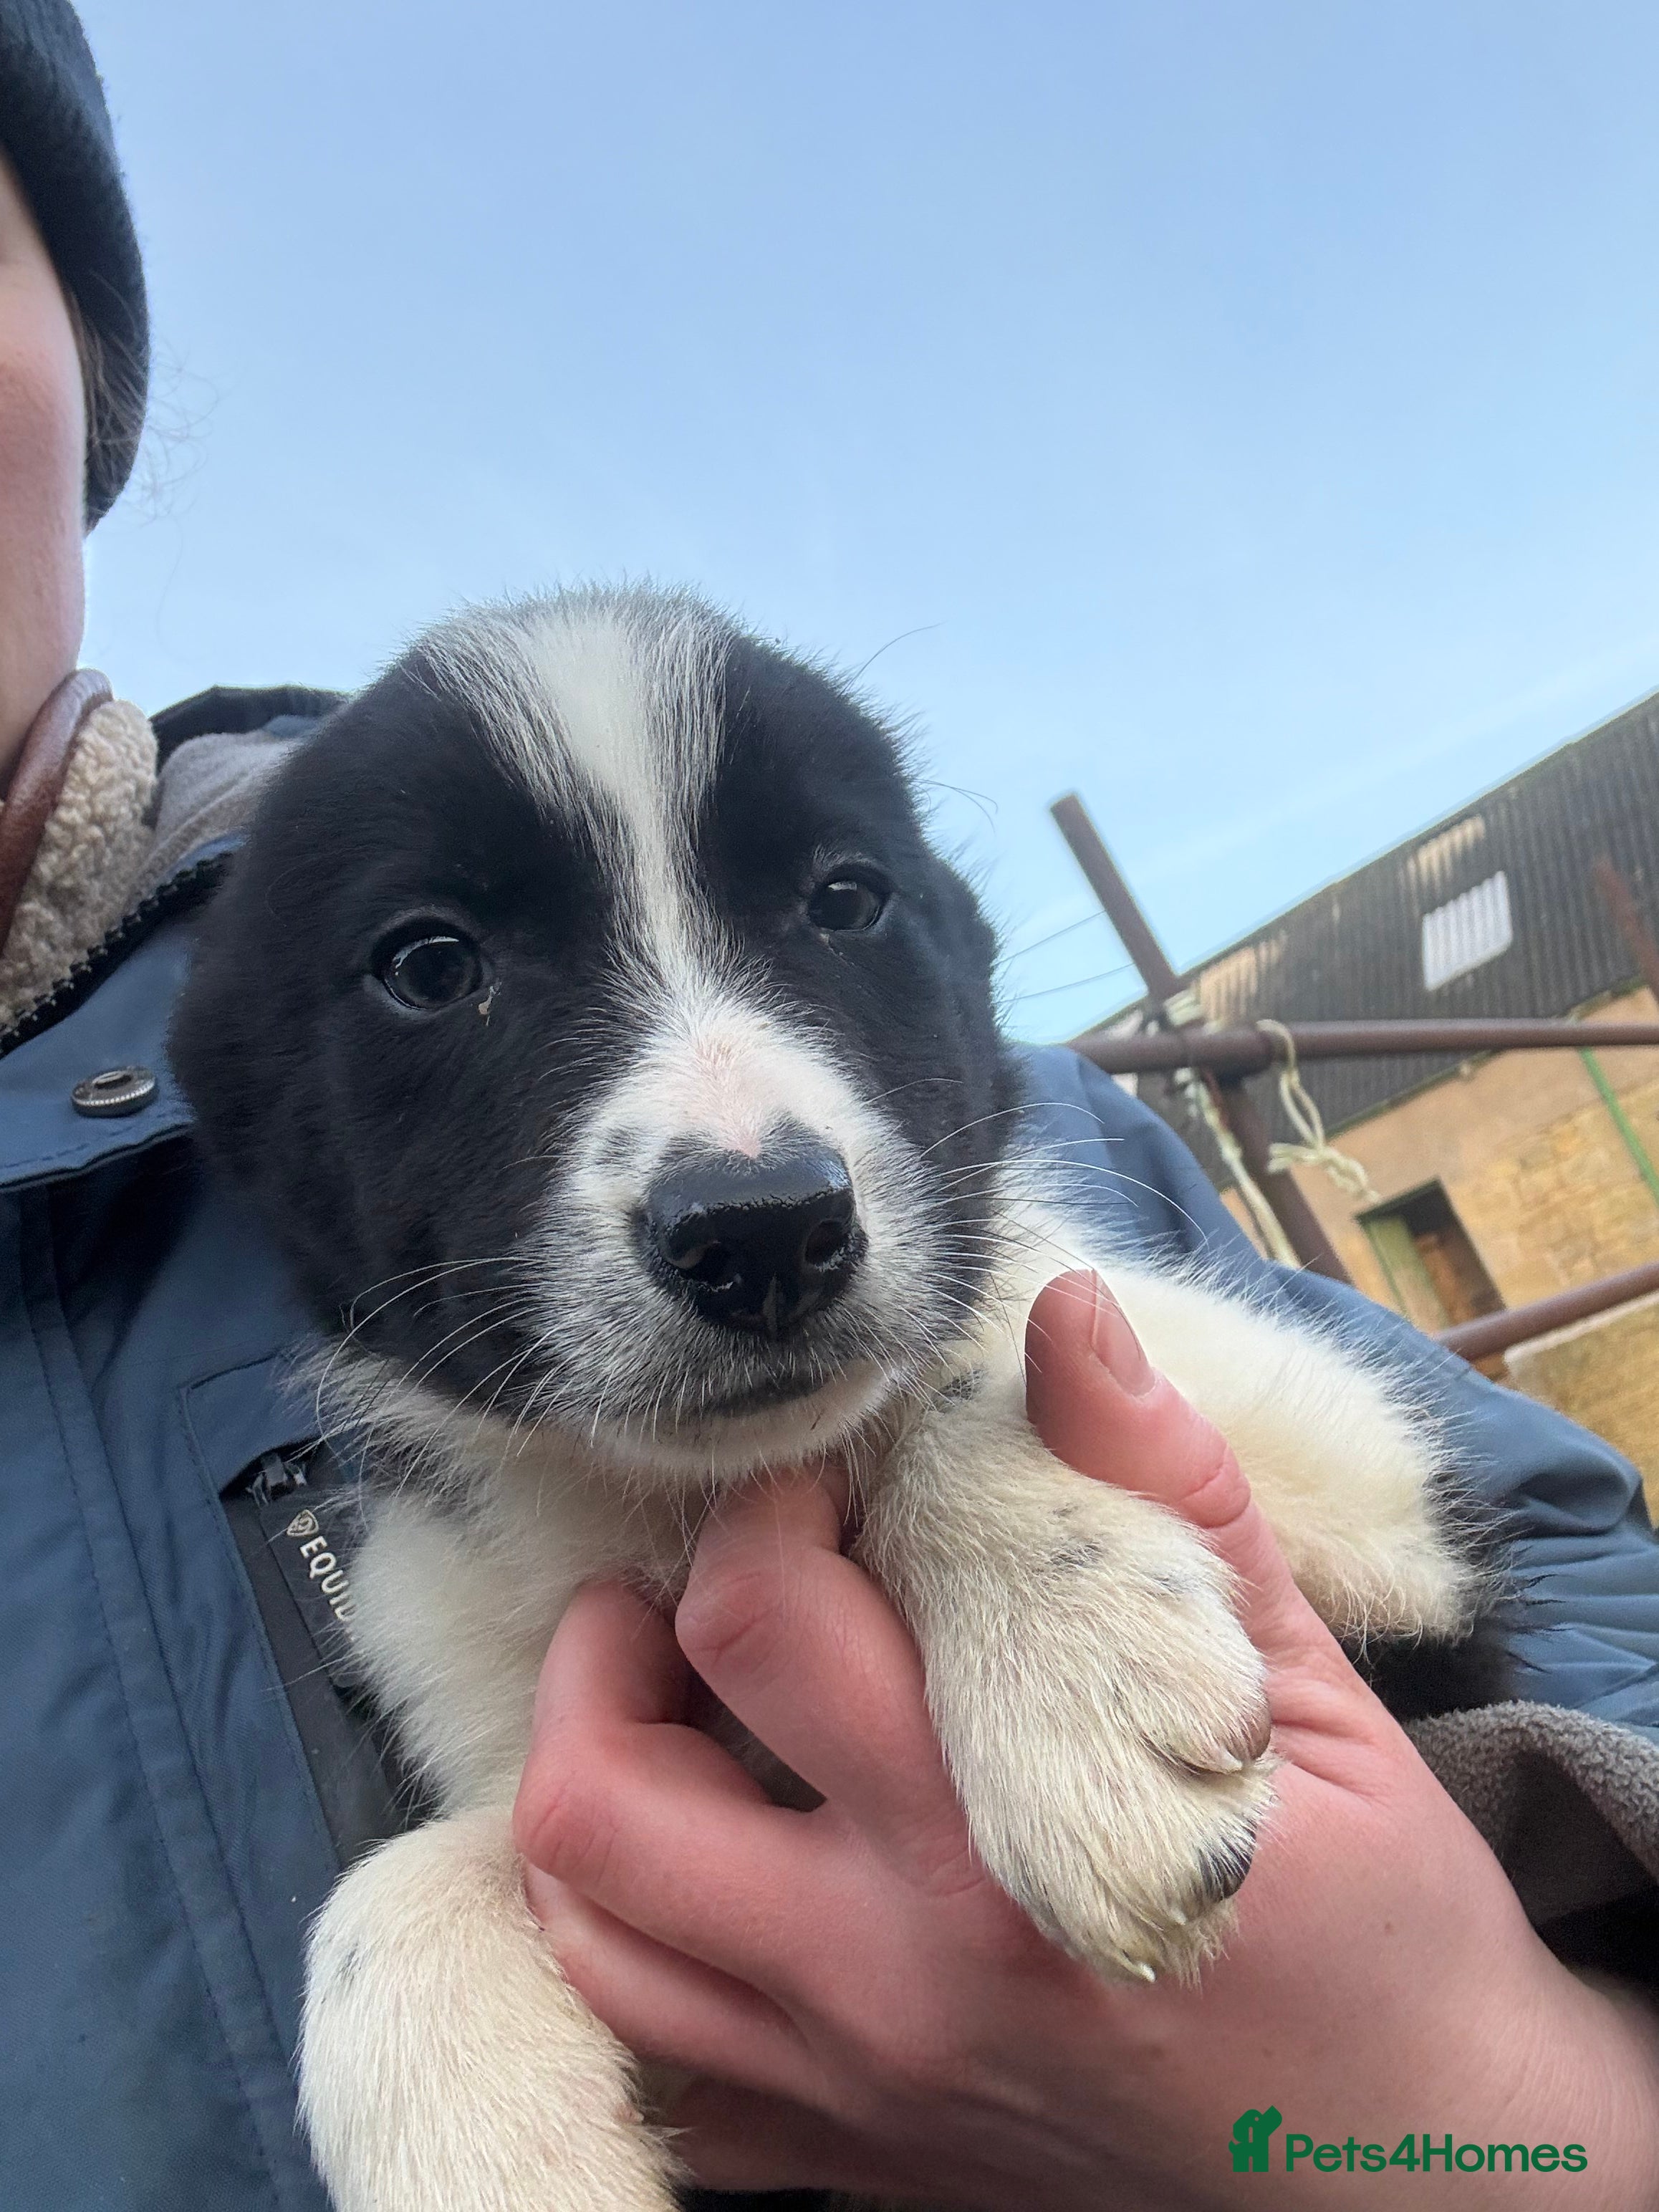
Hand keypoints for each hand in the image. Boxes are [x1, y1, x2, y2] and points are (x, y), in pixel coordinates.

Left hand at [514, 1272, 1658, 2207]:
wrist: (1425, 2185)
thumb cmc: (1382, 1927)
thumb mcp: (1308, 1691)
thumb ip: (1171, 1495)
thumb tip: (1066, 1315)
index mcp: (998, 1843)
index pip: (761, 1626)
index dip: (764, 1509)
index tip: (830, 1484)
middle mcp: (887, 1982)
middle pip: (600, 1802)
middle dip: (608, 1650)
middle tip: (697, 1591)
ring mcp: (850, 2092)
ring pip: (591, 1943)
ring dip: (598, 1795)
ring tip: (685, 1714)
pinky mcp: (853, 2167)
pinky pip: (656, 2076)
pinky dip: (647, 1959)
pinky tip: (722, 1875)